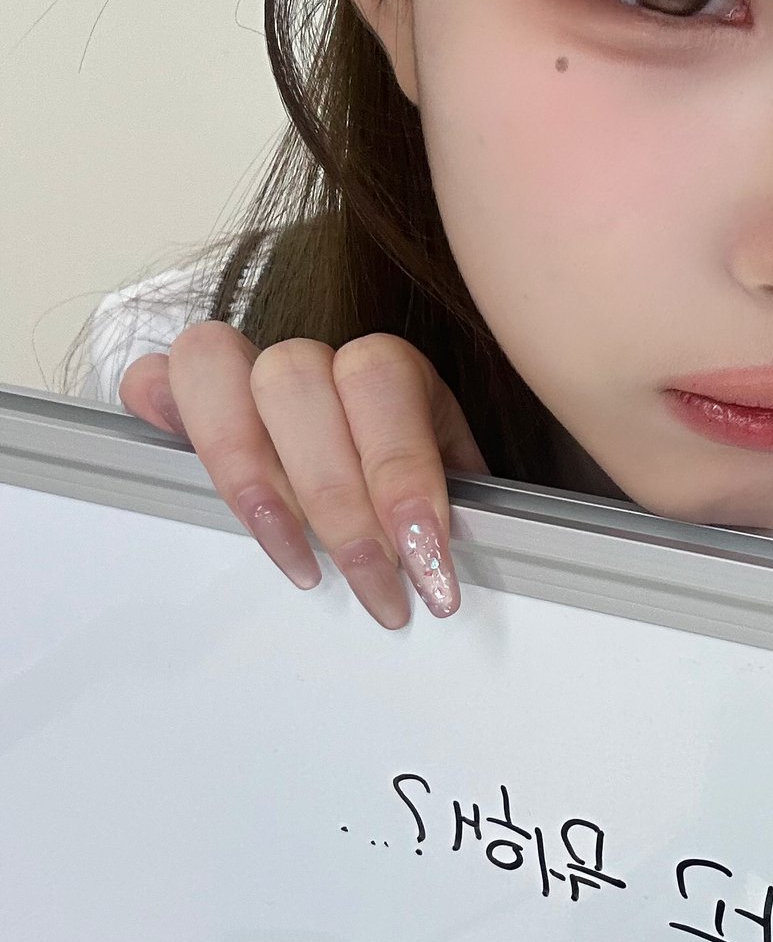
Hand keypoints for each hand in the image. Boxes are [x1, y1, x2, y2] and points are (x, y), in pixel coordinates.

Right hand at [118, 325, 487, 626]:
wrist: (381, 475)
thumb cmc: (411, 484)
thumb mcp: (449, 488)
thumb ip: (451, 506)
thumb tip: (446, 563)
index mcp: (383, 366)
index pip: (380, 382)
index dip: (398, 471)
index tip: (425, 555)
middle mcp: (312, 356)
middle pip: (294, 383)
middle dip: (336, 499)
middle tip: (376, 585)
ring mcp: (244, 367)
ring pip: (215, 367)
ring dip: (251, 477)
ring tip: (301, 566)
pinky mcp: (186, 392)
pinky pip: (152, 379)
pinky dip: (166, 420)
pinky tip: (192, 476)